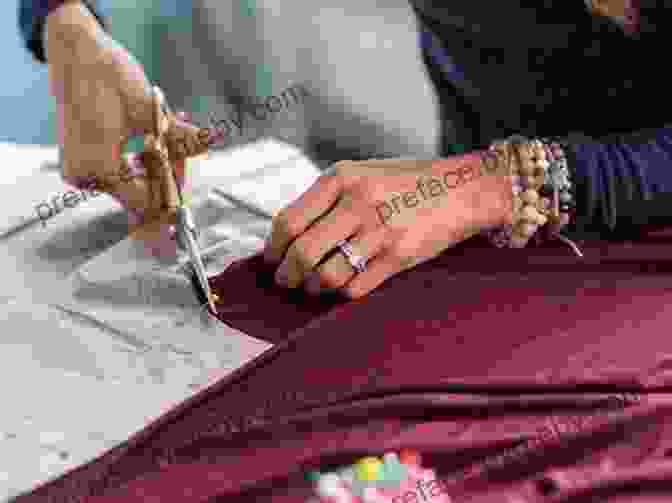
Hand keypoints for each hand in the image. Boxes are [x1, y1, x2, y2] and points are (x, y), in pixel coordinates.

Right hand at [44, 1, 200, 220]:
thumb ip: (180, 136)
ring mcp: (78, 169)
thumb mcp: (150, 110)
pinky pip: (116, 171)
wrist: (76, 49)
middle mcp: (83, 176)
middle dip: (163, 176)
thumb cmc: (111, 76)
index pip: (145, 201)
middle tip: (183, 153)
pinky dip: (135, 161)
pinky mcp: (78, 158)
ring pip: (128, 182)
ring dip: (152, 167)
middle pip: (137, 193)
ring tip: (167, 141)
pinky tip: (149, 142)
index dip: (170, 192)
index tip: (188, 179)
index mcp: (99, 169)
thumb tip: (211, 142)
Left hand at [263, 154, 512, 298]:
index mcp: (341, 178)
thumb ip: (327, 199)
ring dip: (313, 288)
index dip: (273, 248)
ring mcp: (380, 229)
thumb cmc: (406, 183)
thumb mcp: (362, 174)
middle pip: (303, 252)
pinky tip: (342, 289)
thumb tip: (287, 237)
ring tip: (312, 287)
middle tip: (285, 281)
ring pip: (327, 276)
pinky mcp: (399, 255)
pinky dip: (342, 294)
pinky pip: (356, 288)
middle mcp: (358, 201)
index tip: (272, 260)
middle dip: (286, 275)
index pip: (289, 220)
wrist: (461, 188)